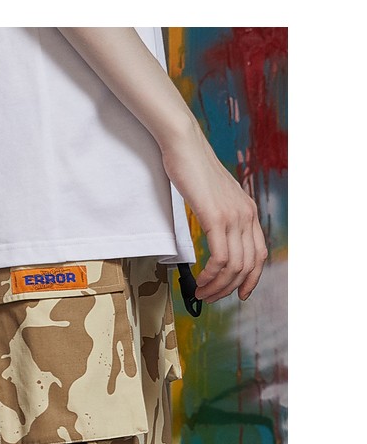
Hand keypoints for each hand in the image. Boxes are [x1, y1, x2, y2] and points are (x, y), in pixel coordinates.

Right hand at [161, 120, 268, 302]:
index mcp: (249, 211)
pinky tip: (201, 280)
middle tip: (211, 297)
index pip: (259, 255)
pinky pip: (220, 258)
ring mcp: (233, 216)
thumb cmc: (193, 170)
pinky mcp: (217, 217)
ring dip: (218, 286)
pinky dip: (211, 275)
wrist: (185, 146)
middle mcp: (246, 215)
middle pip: (247, 265)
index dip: (251, 279)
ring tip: (202, 293)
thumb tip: (215, 239)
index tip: (239, 294)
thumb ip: (220, 217)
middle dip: (229, 289)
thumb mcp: (214, 198)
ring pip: (234, 266)